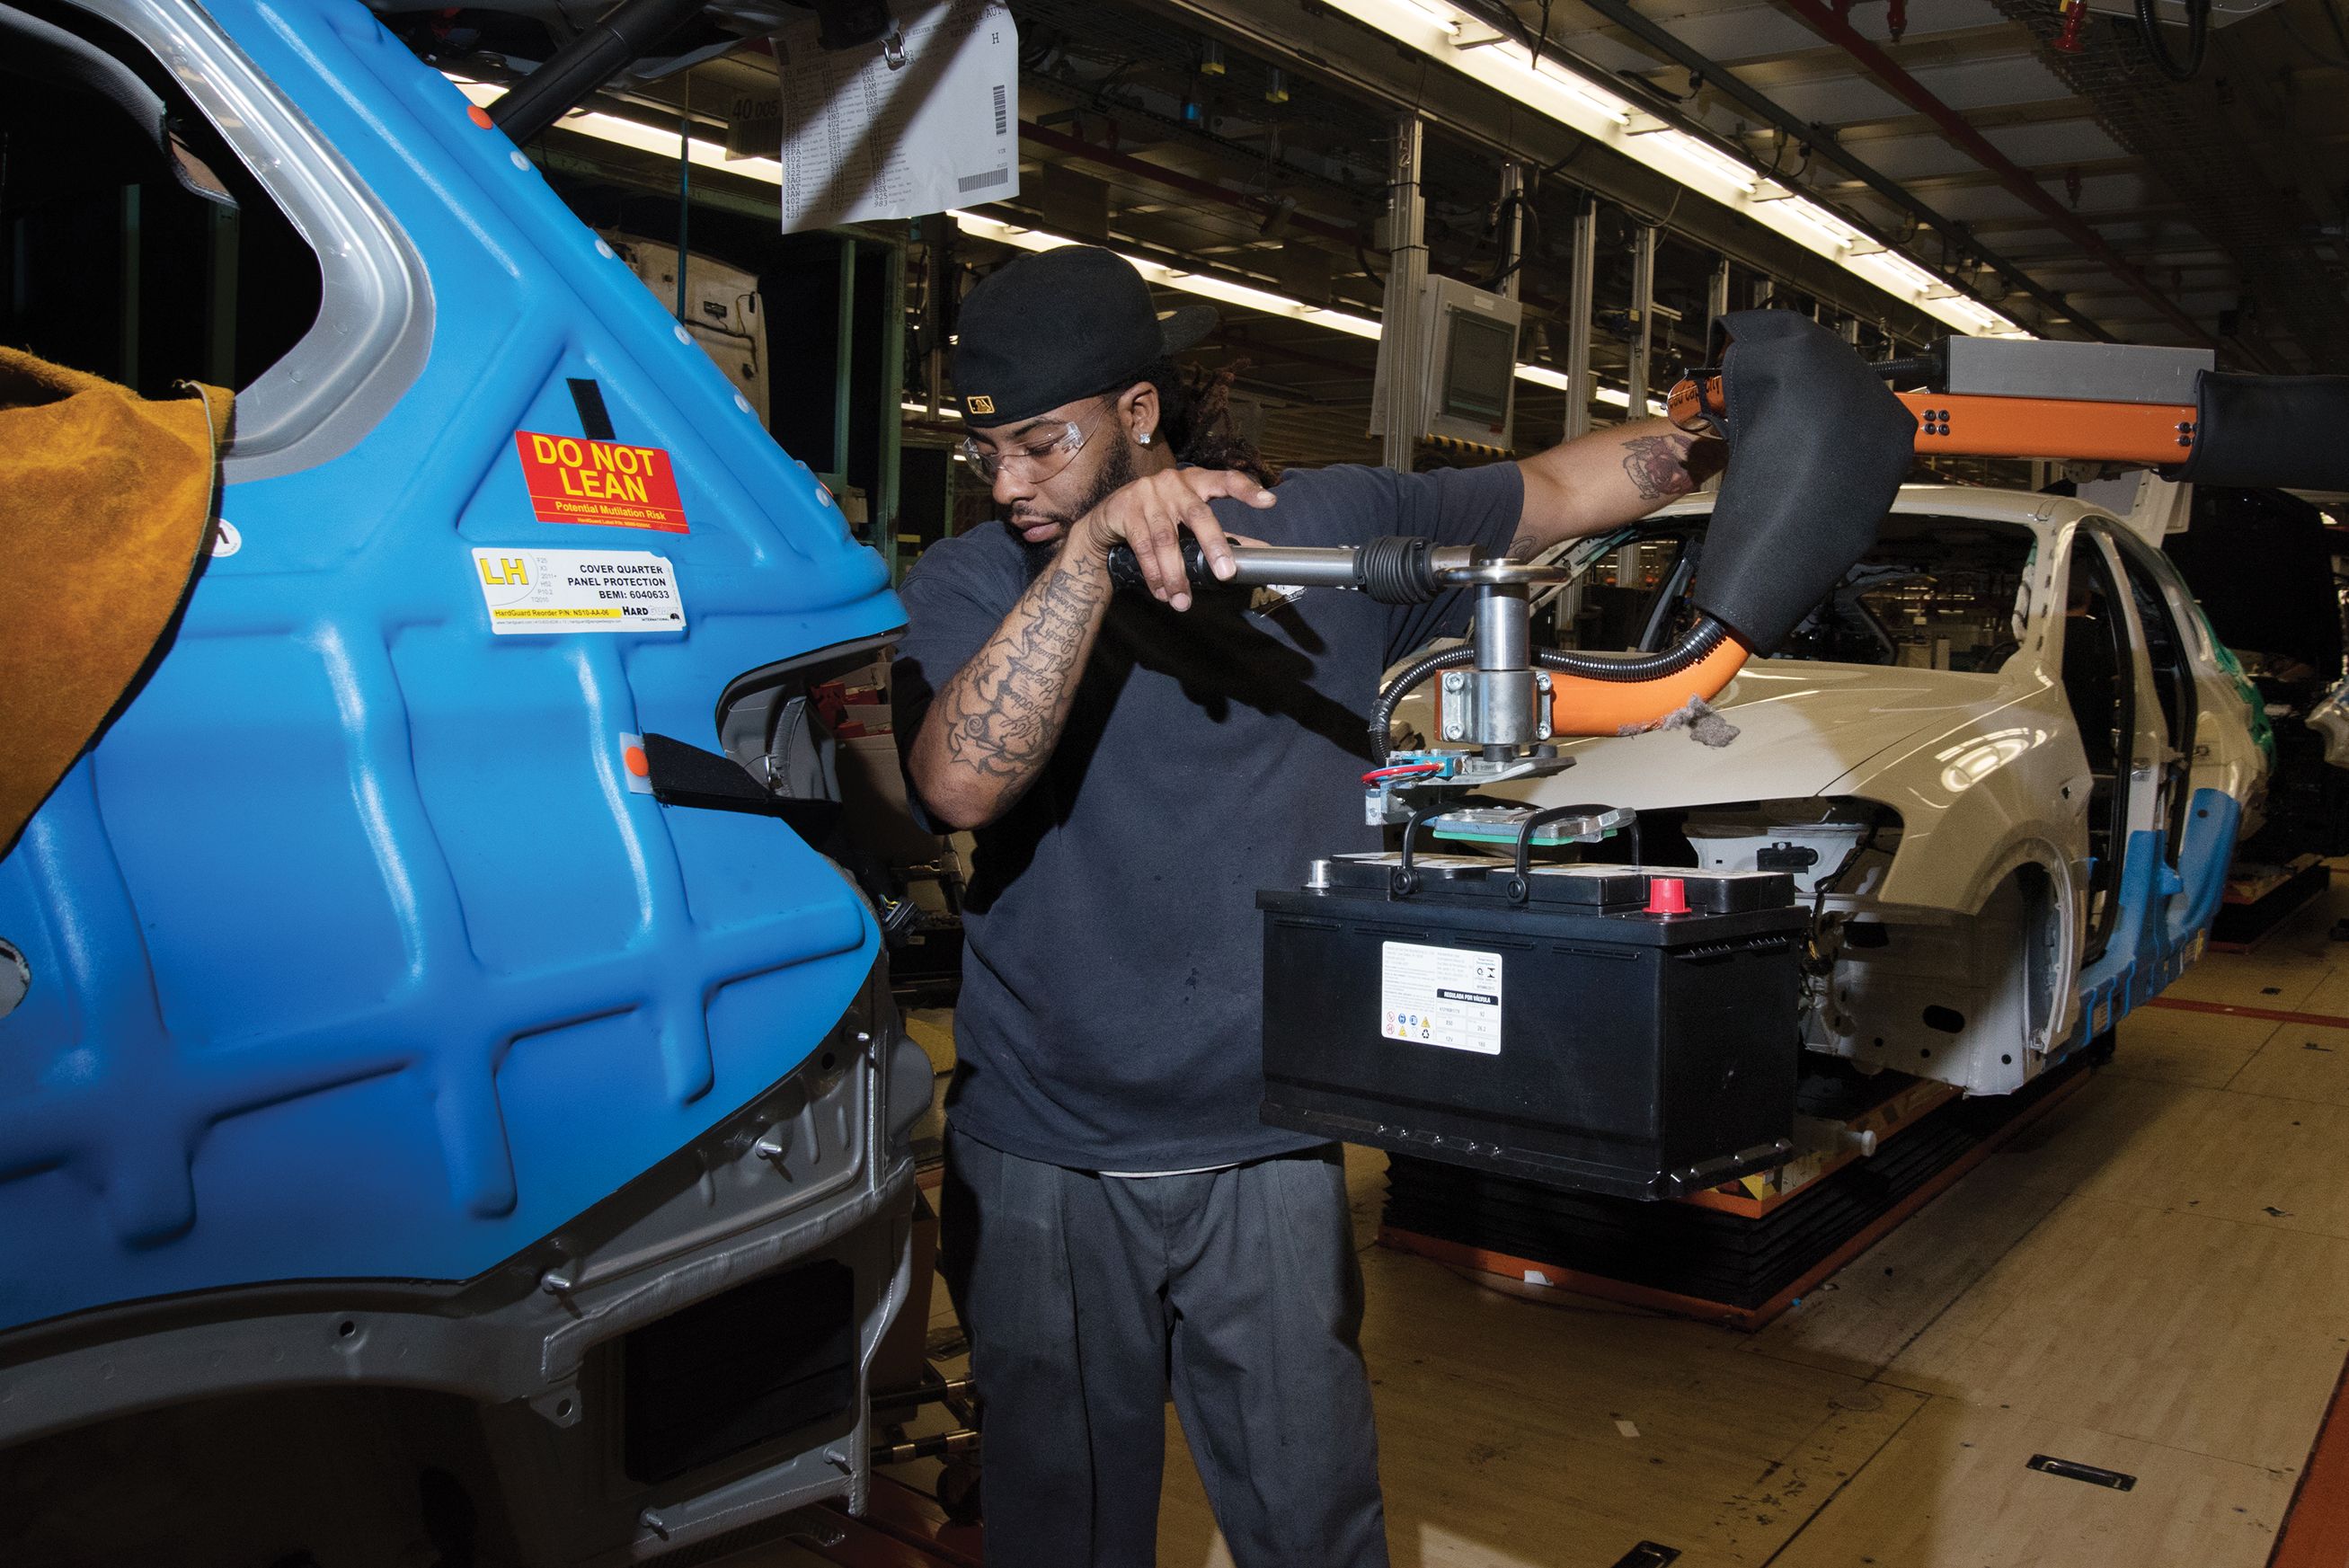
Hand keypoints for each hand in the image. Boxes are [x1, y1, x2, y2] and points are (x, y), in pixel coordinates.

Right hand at [1071, 467, 1275, 610]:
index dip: (1247, 490)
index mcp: (1197, 481)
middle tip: (1226, 574)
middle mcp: (1174, 482)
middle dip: (1214, 545)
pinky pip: (1143, 547)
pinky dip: (1154, 573)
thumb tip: (1264, 553)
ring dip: (1176, 573)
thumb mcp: (1190, 519)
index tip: (1269, 502)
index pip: (1225, 480)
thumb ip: (1226, 535)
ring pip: (1167, 538)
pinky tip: (1162, 591)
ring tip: (1182, 601)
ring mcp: (1148, 494)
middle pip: (1199, 514)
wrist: (1108, 517)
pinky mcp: (1126, 509)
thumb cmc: (1160, 516)